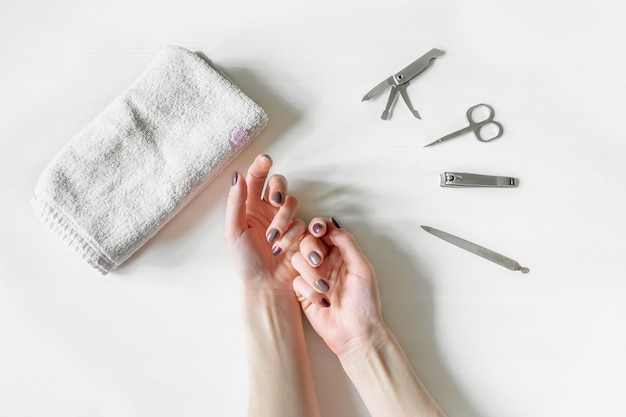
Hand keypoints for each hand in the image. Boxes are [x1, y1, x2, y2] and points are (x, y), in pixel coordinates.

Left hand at [224, 154, 304, 292]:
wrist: (265, 284)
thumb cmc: (246, 261)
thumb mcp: (233, 232)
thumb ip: (235, 203)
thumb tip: (237, 175)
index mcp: (249, 205)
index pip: (255, 178)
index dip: (261, 166)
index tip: (266, 159)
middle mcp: (267, 209)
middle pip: (278, 183)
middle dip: (278, 189)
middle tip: (273, 200)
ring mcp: (285, 219)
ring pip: (291, 202)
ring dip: (282, 219)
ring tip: (272, 240)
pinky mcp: (300, 231)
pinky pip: (300, 223)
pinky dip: (291, 235)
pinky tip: (281, 249)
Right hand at [291, 218, 384, 355]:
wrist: (356, 332)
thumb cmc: (364, 302)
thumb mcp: (361, 267)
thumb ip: (347, 244)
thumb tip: (331, 225)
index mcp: (341, 252)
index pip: (324, 230)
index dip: (318, 226)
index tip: (318, 230)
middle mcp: (325, 261)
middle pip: (306, 241)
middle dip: (310, 248)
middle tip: (318, 260)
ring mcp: (312, 276)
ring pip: (297, 259)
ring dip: (310, 272)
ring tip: (324, 287)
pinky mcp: (303, 292)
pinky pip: (296, 281)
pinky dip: (308, 289)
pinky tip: (322, 301)